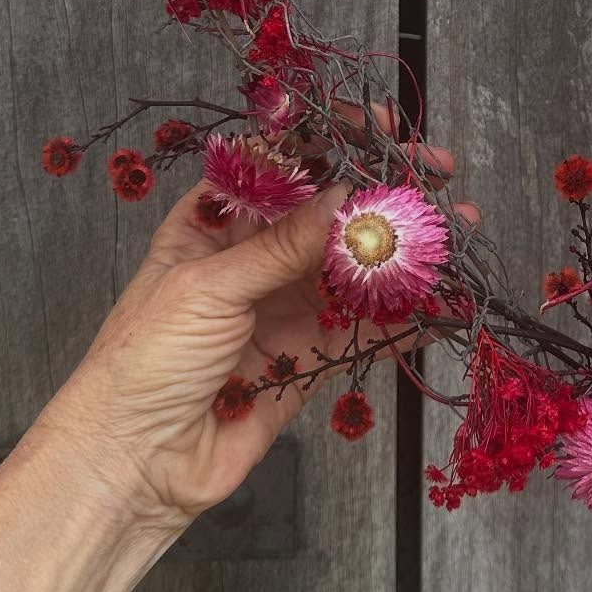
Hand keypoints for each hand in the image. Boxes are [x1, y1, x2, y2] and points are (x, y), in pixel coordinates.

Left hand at [36, 121, 476, 535]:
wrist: (131, 465)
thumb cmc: (143, 361)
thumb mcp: (208, 286)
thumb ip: (283, 246)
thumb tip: (346, 197)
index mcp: (214, 225)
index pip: (281, 168)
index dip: (333, 144)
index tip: (383, 127)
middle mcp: (254, 260)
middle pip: (331, 215)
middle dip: (385, 195)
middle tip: (439, 174)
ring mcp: (285, 309)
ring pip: (356, 270)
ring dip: (406, 252)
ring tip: (459, 233)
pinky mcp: (309, 361)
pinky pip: (365, 330)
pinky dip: (406, 317)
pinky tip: (446, 301)